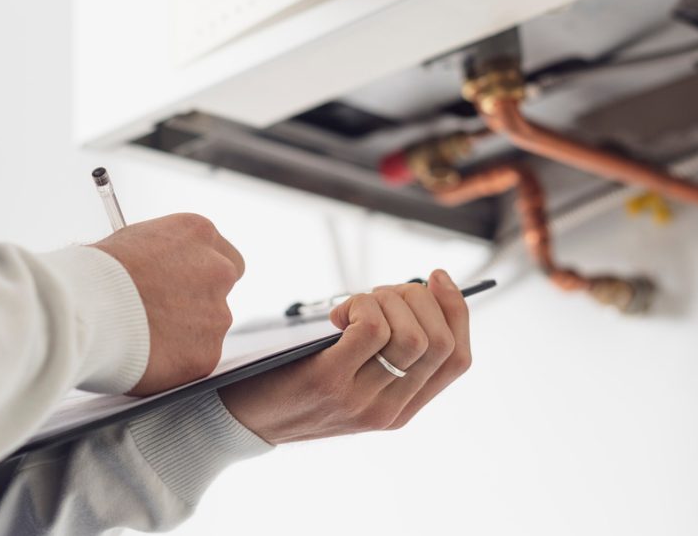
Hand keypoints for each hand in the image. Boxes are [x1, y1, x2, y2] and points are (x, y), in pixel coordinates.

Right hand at [93, 213, 243, 395]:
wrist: (85, 309)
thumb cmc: (95, 273)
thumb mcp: (132, 242)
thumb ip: (160, 256)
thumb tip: (159, 269)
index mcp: (198, 233)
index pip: (223, 255)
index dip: (200, 274)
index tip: (183, 285)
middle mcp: (218, 270)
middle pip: (221, 291)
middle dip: (199, 303)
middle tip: (165, 315)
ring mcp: (216, 314)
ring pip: (208, 328)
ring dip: (184, 334)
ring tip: (143, 336)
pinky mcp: (206, 354)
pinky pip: (195, 360)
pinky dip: (175, 363)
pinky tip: (146, 356)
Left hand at [219, 270, 469, 443]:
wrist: (239, 421)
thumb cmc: (293, 385)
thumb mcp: (350, 379)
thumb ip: (382, 353)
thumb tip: (414, 294)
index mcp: (401, 409)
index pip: (458, 359)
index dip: (456, 310)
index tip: (436, 277)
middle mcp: (388, 410)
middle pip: (440, 342)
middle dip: (419, 298)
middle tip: (381, 292)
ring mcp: (361, 400)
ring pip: (412, 335)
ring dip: (388, 300)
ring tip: (355, 303)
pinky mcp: (329, 382)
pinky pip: (372, 330)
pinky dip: (361, 306)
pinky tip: (337, 315)